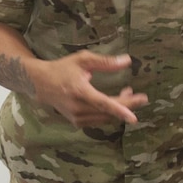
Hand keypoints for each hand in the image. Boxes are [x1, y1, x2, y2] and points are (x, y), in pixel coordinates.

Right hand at [30, 52, 148, 127]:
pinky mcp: (77, 122)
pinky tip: (116, 102)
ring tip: (128, 93)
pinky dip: (110, 113)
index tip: (134, 116)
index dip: (120, 110)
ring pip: (105, 118)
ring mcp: (76, 118)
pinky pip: (99, 120)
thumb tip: (127, 61)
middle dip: (127, 106)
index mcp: (79, 91)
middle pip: (108, 112)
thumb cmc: (62, 69)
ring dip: (120, 109)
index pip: (102, 104)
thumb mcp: (83, 60)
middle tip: (142, 98)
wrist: (40, 84)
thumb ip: (105, 62)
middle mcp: (77, 108)